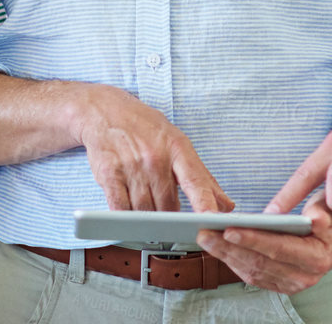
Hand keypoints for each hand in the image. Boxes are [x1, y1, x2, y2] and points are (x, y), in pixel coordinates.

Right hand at [74, 85, 233, 212]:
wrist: (106, 111)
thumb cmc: (145, 128)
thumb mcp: (177, 142)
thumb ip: (202, 177)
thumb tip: (226, 205)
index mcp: (177, 148)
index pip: (195, 180)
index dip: (205, 203)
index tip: (212, 219)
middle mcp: (155, 157)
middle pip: (168, 205)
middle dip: (168, 215)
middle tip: (165, 209)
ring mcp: (131, 166)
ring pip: (145, 211)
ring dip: (146, 216)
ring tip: (144, 203)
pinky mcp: (109, 173)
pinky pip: (120, 207)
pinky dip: (125, 215)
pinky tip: (126, 211)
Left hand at [196, 197, 331, 294]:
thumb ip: (322, 211)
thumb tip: (315, 219)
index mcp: (318, 256)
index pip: (278, 248)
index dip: (252, 239)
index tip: (229, 229)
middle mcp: (305, 276)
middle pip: (259, 263)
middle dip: (228, 248)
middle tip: (204, 233)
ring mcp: (293, 283)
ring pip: (252, 272)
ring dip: (226, 256)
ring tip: (206, 239)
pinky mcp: (283, 284)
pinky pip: (254, 276)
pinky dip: (234, 262)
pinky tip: (219, 249)